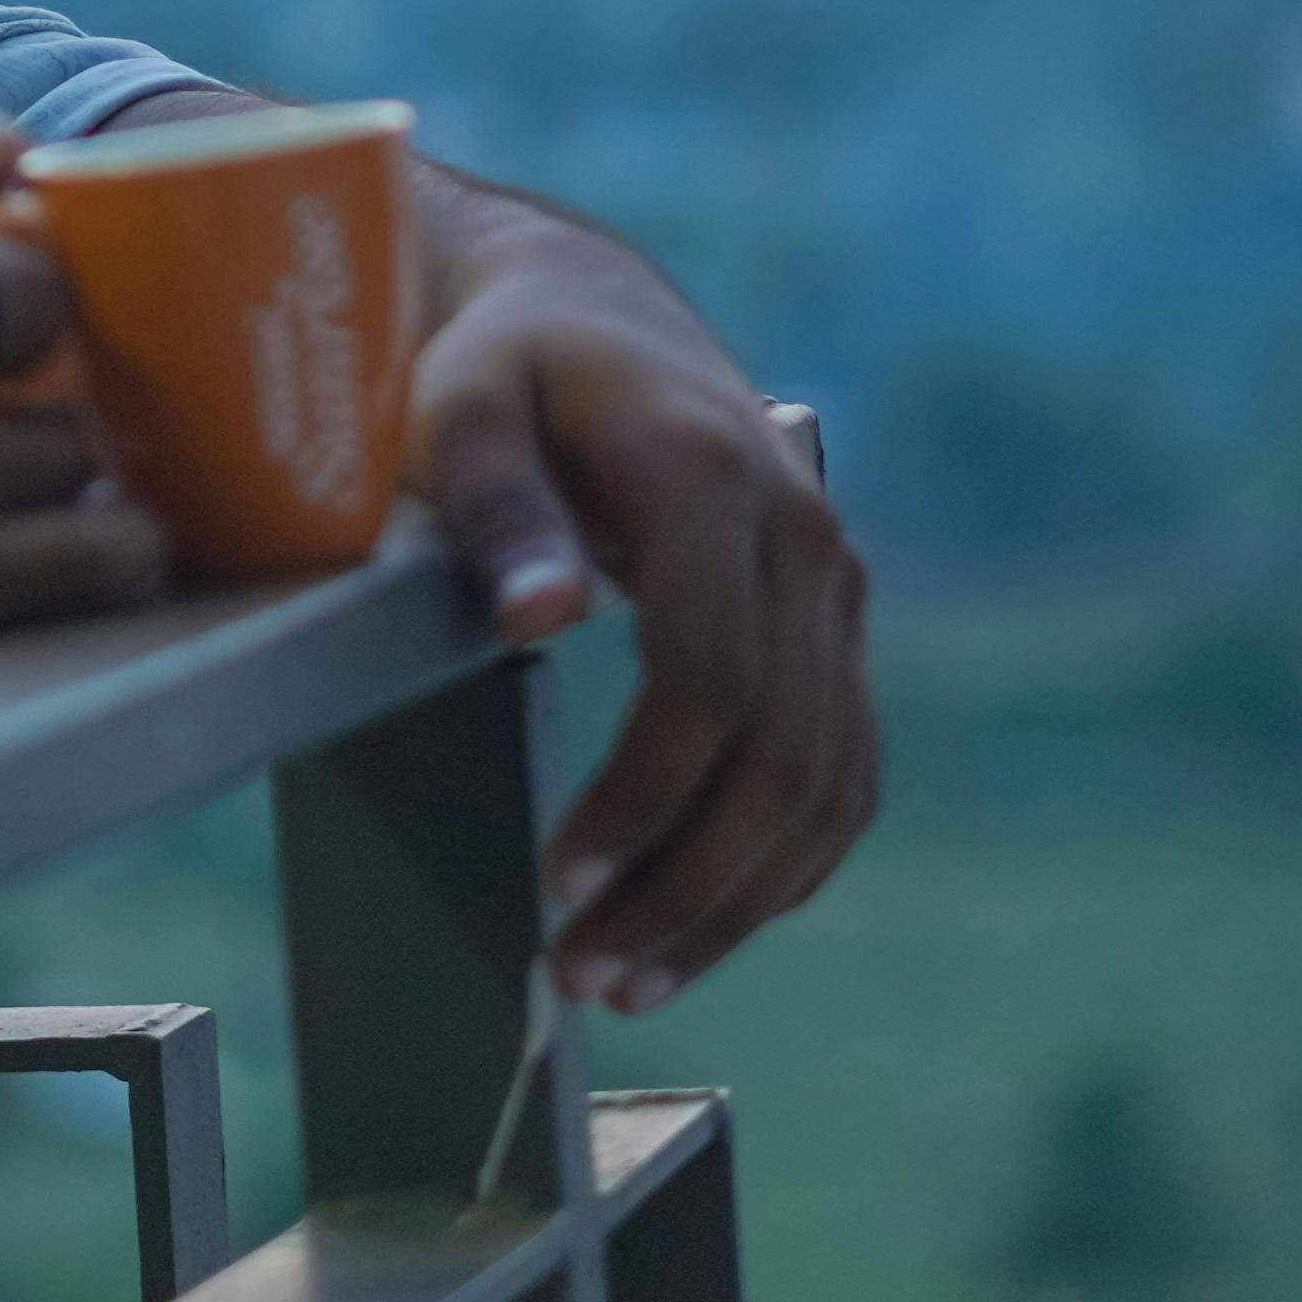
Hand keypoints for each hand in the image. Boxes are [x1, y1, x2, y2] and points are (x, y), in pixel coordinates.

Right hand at [0, 125, 168, 751]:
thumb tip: (6, 148)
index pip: (35, 298)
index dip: (28, 298)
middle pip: (71, 439)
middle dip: (56, 418)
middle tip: (19, 416)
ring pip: (78, 564)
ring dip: (88, 532)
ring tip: (54, 519)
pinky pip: (6, 658)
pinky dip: (26, 623)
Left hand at [411, 172, 876, 1014]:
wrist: (599, 318)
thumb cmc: (510, 365)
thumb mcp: (463, 402)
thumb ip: (497, 504)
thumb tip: (539, 618)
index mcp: (712, 478)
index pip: (709, 675)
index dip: (643, 795)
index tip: (560, 878)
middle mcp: (804, 537)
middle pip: (777, 754)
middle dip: (683, 886)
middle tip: (578, 974)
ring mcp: (837, 587)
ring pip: (821, 784)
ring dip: (733, 903)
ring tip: (625, 983)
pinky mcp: (837, 632)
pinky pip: (838, 774)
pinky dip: (780, 869)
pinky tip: (700, 932)